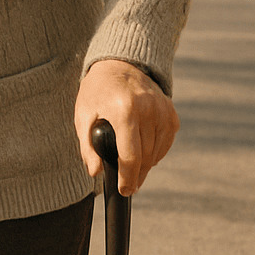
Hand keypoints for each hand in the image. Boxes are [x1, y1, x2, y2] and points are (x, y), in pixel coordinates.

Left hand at [73, 59, 178, 195]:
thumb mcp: (83, 114)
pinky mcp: (171, 113)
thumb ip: (87, 146)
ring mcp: (162, 110)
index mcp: (124, 110)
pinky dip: (155, 152)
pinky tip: (142, 148)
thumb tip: (96, 172)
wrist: (121, 64)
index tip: (124, 190)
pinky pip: (165, 143)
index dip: (127, 178)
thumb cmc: (98, 90)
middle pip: (145, 158)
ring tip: (131, 165)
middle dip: (136, 175)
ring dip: (145, 164)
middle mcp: (147, 109)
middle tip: (127, 184)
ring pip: (156, 153)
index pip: (130, 156)